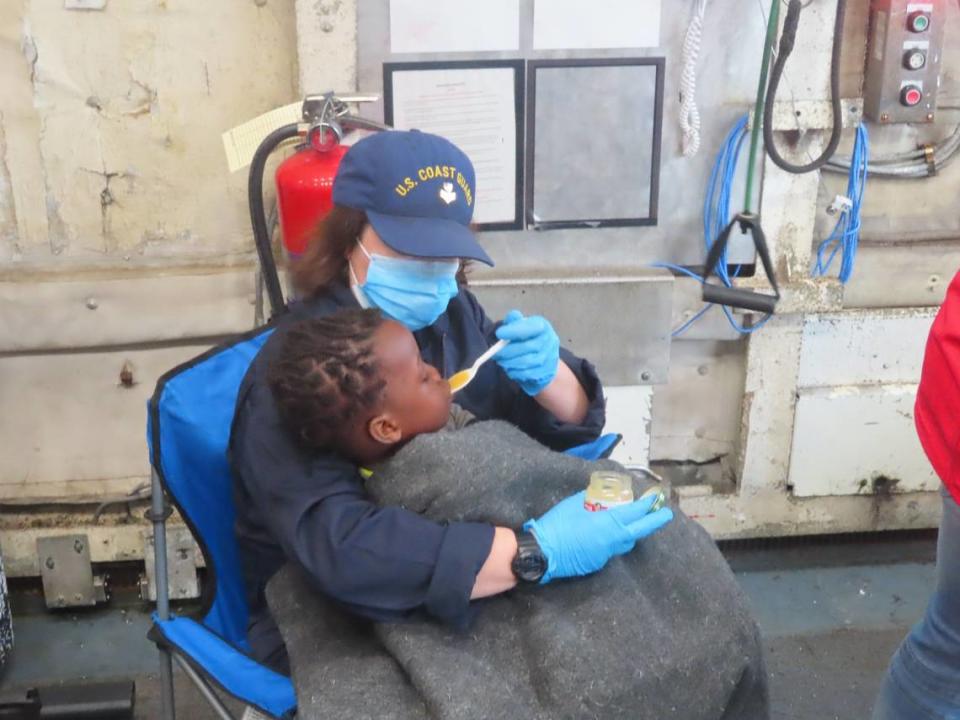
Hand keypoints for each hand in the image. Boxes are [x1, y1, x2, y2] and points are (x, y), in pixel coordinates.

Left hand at [494, 310, 559, 395]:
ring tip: (501, 361)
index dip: (513, 331)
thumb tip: (513, 316)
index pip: (529, 328)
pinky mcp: (546, 371)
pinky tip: (509, 368)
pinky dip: (515, 372)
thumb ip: (516, 321)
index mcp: (542, 326)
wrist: (545, 357)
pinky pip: (528, 374)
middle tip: (496, 353)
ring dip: (510, 362)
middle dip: (508, 351)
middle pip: (527, 347)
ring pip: (527, 362)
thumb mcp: (522, 326)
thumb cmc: (529, 339)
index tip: (499, 333)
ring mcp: (549, 357)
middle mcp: (549, 341)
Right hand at [524, 491, 673, 583]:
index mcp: (607, 523)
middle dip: (654, 521)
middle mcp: (612, 541)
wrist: (542, 552)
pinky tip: (601, 535)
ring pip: (624, 542)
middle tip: (666, 514)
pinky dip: (611, 541)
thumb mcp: (573, 504)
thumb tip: (597, 496)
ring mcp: (605, 554)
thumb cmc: (557, 524)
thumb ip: (590, 500)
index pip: (634, 513)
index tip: (656, 499)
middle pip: (639, 531)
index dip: (646, 505)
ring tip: (629, 522)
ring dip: (630, 532)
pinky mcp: (597, 563)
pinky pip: (610, 550)